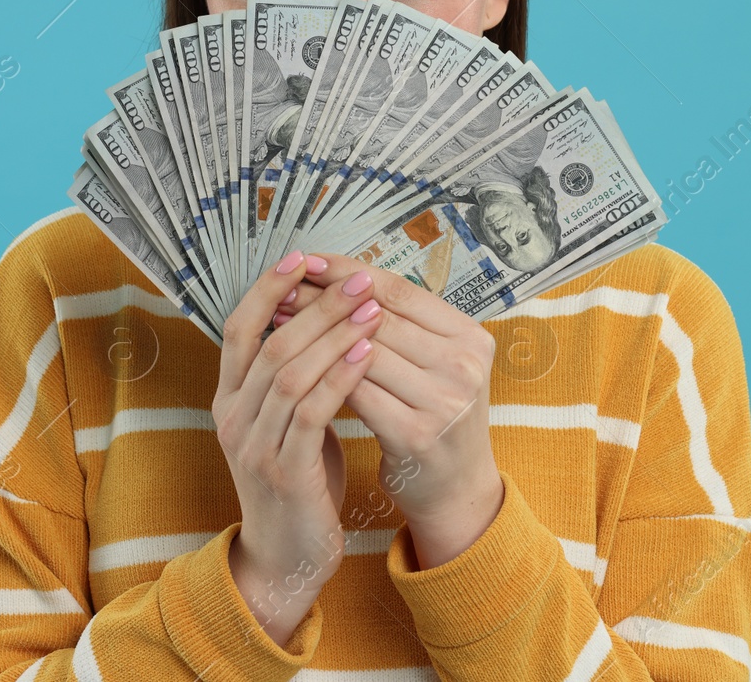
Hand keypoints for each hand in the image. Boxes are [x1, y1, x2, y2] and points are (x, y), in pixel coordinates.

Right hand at [212, 250, 384, 643]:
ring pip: (288, 373)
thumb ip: (293, 378)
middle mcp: (232, 416)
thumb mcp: (285, 422)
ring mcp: (253, 445)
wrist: (285, 558)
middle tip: (358, 279)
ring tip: (371, 309)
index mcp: (229, 398)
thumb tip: (324, 320)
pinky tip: (365, 355)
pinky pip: (310, 413)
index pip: (239, 328)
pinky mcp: (283, 472)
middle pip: (269, 343)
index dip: (268, 288)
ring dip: (332, 335)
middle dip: (316, 305)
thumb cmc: (297, 481)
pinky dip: (339, 378)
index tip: (302, 255)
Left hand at [301, 254, 503, 541]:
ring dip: (316, 335)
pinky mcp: (416, 433)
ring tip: (281, 323)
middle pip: (379, 318)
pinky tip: (294, 367)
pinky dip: (324, 376)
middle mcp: (463, 365)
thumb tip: (336, 277)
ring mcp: (444, 401)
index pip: (399, 290)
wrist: (456, 488)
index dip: (349, 272)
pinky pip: (357, 393)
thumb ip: (399, 325)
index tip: (310, 261)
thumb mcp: (434, 363)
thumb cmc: (433, 415)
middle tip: (283, 287)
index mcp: (470, 337)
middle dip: (325, 300)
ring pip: (363, 353)